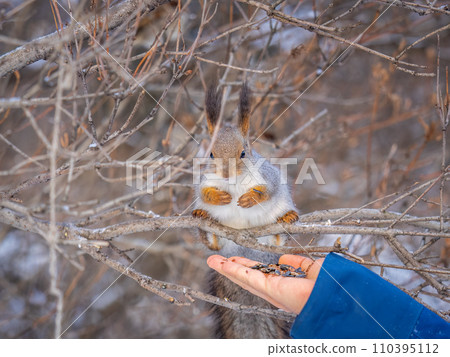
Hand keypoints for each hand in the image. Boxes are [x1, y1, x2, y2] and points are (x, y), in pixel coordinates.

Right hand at [207, 254, 323, 313]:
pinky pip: (249, 278)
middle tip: (217, 261)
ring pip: (244, 279)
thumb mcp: (312, 268)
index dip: (248, 268)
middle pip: (248, 279)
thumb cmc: (331, 283)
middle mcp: (277, 291)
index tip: (238, 260)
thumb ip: (298, 264)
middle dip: (232, 269)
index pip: (262, 276)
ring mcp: (272, 291)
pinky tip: (223, 264)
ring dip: (227, 269)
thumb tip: (284, 259)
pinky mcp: (271, 289)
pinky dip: (233, 271)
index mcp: (287, 286)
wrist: (338, 292)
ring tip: (212, 261)